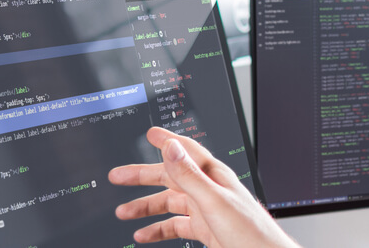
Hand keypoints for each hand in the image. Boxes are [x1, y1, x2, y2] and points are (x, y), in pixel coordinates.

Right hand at [108, 127, 297, 247]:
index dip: (167, 141)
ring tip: (124, 212)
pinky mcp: (206, 229)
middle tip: (118, 176)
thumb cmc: (250, 232)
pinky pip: (176, 225)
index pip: (186, 150)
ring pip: (170, 203)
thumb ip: (190, 175)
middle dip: (143, 177)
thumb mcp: (214, 201)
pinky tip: (144, 234)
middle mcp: (209, 189)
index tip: (150, 134)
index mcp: (213, 176)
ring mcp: (207, 210)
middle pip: (170, 178)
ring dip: (146, 207)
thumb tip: (171, 148)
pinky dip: (159, 228)